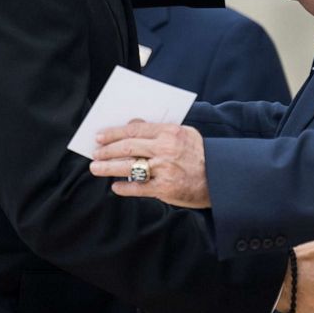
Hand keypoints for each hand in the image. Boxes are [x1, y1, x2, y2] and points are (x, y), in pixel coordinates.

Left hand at [89, 121, 210, 207]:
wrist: (219, 177)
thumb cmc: (199, 154)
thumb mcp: (183, 133)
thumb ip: (157, 129)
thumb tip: (132, 124)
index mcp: (169, 132)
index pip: (134, 130)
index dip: (113, 133)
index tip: (99, 136)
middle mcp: (165, 149)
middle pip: (128, 147)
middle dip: (107, 150)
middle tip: (94, 153)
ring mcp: (164, 169)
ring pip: (128, 167)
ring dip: (108, 167)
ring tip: (96, 168)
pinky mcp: (165, 189)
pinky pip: (138, 188)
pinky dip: (124, 187)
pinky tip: (115, 186)